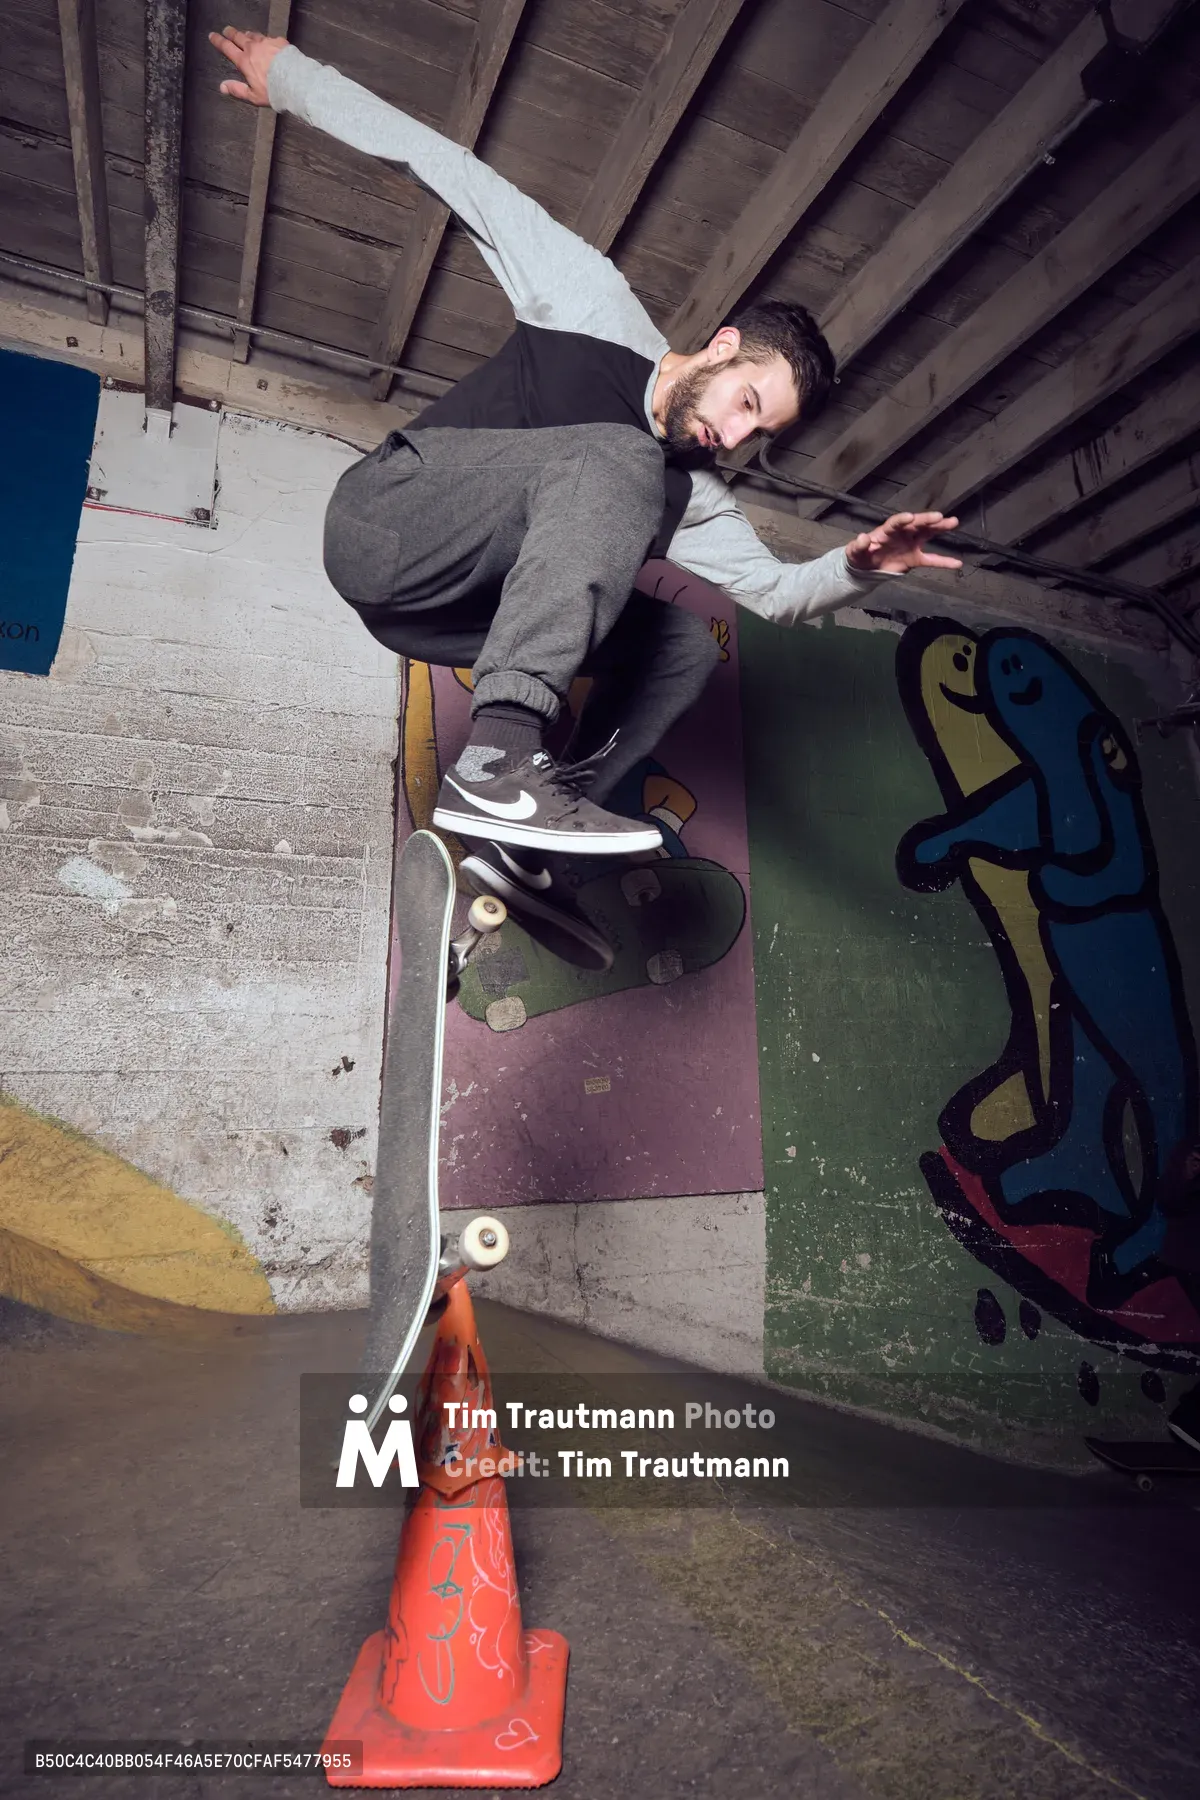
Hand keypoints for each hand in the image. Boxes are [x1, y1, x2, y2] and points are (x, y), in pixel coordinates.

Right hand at [209, 25, 288, 104]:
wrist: (295, 82)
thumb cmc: (273, 92)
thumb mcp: (254, 96)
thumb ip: (237, 90)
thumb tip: (222, 86)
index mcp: (244, 61)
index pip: (227, 48)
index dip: (218, 41)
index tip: (212, 36)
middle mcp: (253, 48)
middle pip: (238, 37)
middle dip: (231, 33)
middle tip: (227, 30)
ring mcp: (266, 43)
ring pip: (253, 35)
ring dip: (248, 35)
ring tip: (246, 35)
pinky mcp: (279, 42)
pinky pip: (269, 38)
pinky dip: (266, 40)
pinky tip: (268, 43)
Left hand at [845, 511, 961, 574]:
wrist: (865, 568)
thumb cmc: (860, 555)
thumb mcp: (854, 552)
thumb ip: (858, 545)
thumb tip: (862, 538)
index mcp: (886, 531)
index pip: (895, 523)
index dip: (902, 520)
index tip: (910, 517)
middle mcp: (902, 534)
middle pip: (916, 524)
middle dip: (926, 520)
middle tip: (939, 517)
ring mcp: (910, 544)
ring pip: (927, 534)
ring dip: (939, 528)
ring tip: (953, 522)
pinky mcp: (914, 558)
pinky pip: (931, 560)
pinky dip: (943, 562)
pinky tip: (957, 563)